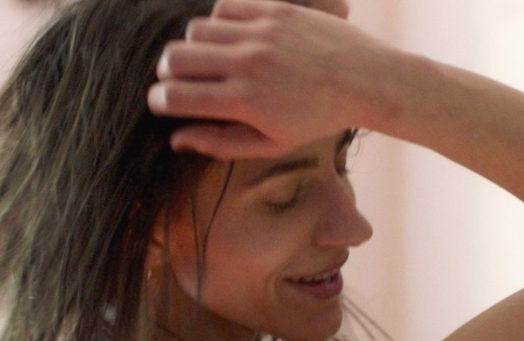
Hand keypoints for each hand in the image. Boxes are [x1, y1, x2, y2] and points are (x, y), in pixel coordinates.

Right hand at [147, 0, 388, 158]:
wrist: (365, 80)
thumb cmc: (317, 119)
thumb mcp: (271, 143)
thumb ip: (220, 143)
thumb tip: (176, 139)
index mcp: (244, 102)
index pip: (176, 97)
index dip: (158, 101)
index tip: (162, 104)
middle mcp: (248, 64)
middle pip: (174, 58)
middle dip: (166, 73)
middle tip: (178, 81)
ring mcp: (260, 34)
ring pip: (195, 31)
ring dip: (191, 48)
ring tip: (207, 61)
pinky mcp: (273, 11)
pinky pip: (222, 9)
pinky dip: (217, 25)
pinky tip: (230, 40)